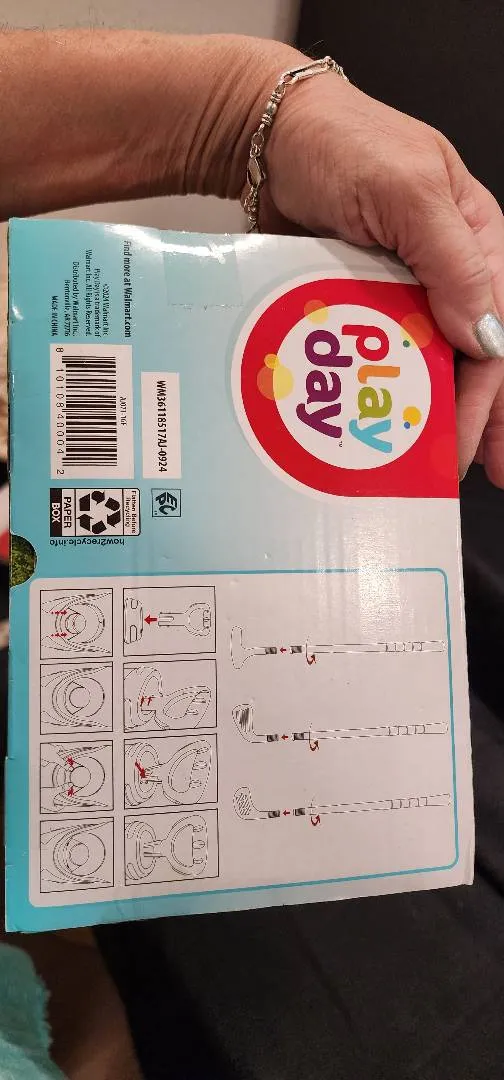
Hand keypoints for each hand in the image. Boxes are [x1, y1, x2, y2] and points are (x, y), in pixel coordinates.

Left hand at [261, 66, 503, 484]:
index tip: (479, 449)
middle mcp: (442, 271)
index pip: (495, 331)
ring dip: (423, 413)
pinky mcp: (353, 301)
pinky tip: (372, 425)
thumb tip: (486, 337)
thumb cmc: (342, 142)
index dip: (493, 397)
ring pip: (420, 364)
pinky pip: (370, 356)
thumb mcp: (407, 191)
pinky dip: (375, 391)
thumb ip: (453, 261)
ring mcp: (396, 290)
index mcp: (474, 241)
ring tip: (420, 464)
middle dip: (472, 419)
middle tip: (463, 473)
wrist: (262, 138)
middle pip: (466, 358)